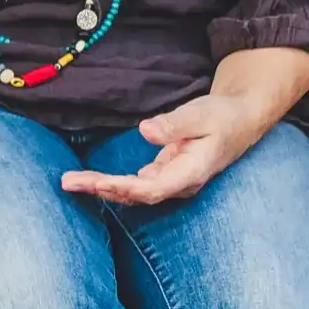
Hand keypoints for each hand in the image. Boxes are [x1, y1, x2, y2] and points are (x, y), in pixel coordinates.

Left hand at [60, 93, 270, 206]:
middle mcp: (180, 183)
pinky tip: (89, 179)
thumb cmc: (222, 117)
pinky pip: (135, 183)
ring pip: (133, 191)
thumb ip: (173, 125)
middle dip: (101, 188)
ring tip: (70, 181)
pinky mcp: (165, 173)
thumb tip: (145, 131)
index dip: (124, 187)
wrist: (241, 120)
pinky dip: (112, 181)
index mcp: (191, 172)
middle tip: (67, 182)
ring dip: (101, 186)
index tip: (96, 182)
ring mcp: (172, 180)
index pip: (153, 188)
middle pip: (136, 194)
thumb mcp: (201, 114)